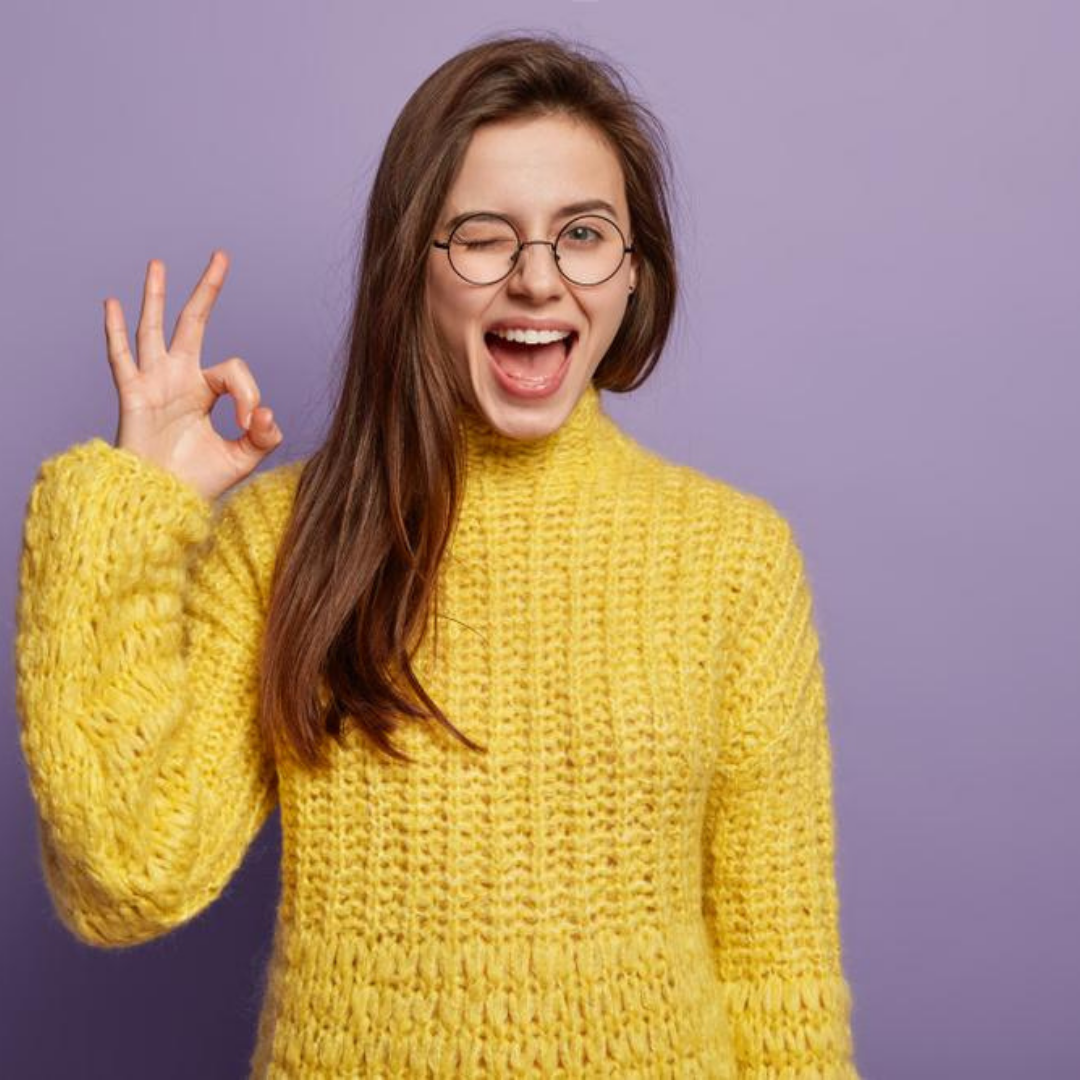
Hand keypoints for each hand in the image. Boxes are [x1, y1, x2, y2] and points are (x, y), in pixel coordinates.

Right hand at [104, 249, 283, 501]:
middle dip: (207, 289)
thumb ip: (263, 437)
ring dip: (157, 296)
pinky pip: (121, 358)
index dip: (249, 392)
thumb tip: (268, 414)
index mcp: (205, 391)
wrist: (162, 502)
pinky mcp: (133, 395)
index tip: (252, 423)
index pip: (233, 371)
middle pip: (194, 322)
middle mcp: (179, 379)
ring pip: (155, 329)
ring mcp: (154, 383)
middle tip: (221, 255)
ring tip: (159, 264)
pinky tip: (112, 303)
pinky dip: (116, 331)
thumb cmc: (198, 481)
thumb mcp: (242, 459)